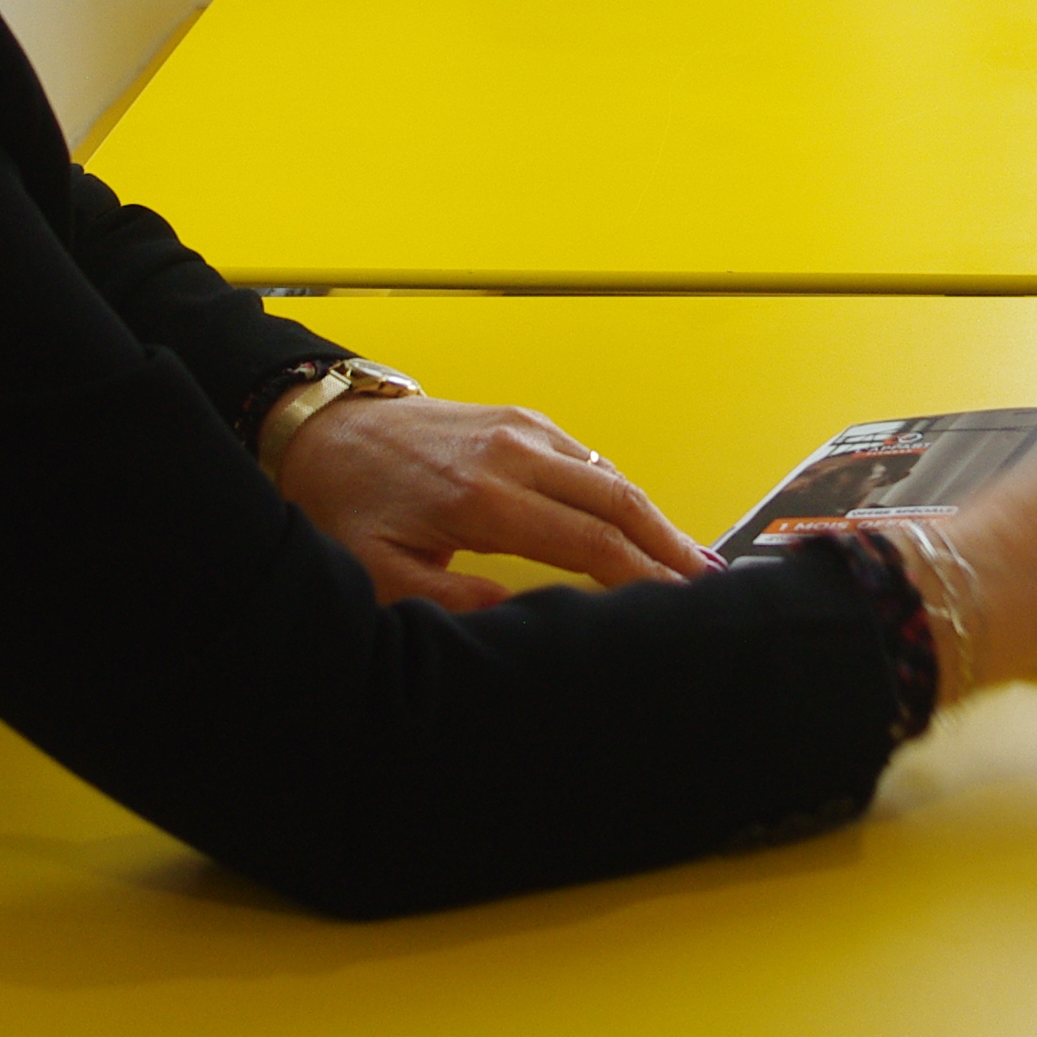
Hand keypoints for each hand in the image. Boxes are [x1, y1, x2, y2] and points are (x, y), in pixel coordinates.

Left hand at [278, 393, 716, 610]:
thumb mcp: (378, 569)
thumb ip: (447, 601)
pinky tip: (642, 524)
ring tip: (692, 561)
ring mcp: (524, 429)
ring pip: (611, 477)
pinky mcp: (523, 420)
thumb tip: (516, 617)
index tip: (674, 605)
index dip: (640, 577)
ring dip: (655, 519)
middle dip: (672, 544)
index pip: (588, 542)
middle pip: (619, 501)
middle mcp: (514, 453)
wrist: (326, 428)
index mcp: (483, 496)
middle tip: (710, 585)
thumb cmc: (347, 501)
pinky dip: (624, 495)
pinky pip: (589, 460)